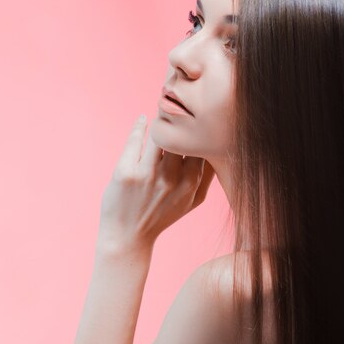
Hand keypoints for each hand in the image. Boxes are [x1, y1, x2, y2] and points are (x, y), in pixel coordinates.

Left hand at [95, 114, 215, 255]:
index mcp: (191, 183)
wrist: (128, 237)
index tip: (196, 117)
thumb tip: (218, 147)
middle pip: (182, 136)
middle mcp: (172, 178)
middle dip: (181, 118)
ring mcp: (148, 175)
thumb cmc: (162, 215)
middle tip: (177, 106)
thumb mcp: (192, 201)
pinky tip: (142, 121)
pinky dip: (139, 127)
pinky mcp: (125, 172)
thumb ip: (208, 176)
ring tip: (161, 111)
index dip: (198, 129)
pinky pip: (135, 140)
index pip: (201, 145)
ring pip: (160, 133)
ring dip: (161, 119)